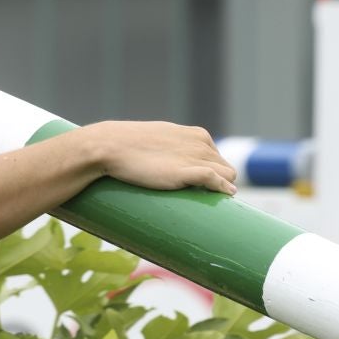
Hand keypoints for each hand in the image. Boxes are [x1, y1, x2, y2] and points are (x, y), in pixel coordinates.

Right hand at [83, 121, 236, 194]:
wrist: (112, 146)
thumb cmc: (131, 144)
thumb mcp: (160, 140)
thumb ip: (175, 148)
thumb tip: (175, 164)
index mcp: (198, 135)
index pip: (219, 159)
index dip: (214, 175)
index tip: (201, 189)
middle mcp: (202, 144)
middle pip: (226, 169)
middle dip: (219, 183)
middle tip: (201, 199)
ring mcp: (197, 157)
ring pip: (227, 176)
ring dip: (220, 189)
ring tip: (204, 203)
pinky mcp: (188, 171)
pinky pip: (217, 181)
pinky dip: (222, 189)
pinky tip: (223, 197)